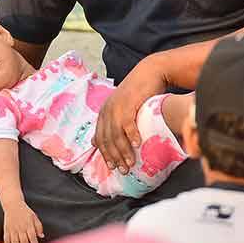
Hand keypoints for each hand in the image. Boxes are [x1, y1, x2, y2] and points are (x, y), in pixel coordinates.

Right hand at [2, 199, 43, 242]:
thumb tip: (42, 235)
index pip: (32, 237)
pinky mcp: (6, 230)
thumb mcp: (34, 217)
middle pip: (24, 241)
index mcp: (28, 224)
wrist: (13, 205)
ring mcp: (13, 229)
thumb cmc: (24, 211)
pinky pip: (6, 240)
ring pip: (15, 242)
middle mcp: (20, 228)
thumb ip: (39, 227)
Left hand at [92, 59, 165, 173]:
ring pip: (116, 135)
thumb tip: (94, 142)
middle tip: (123, 170)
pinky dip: (132, 136)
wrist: (149, 72)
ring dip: (123, 151)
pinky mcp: (128, 103)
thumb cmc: (138, 91)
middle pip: (108, 139)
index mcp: (104, 113)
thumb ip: (110, 123)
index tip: (112, 167)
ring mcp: (116, 107)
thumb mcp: (120, 107)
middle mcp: (107, 110)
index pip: (100, 138)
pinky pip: (128, 124)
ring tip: (131, 163)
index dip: (105, 154)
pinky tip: (138, 145)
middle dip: (115, 157)